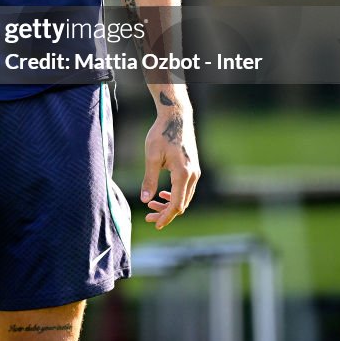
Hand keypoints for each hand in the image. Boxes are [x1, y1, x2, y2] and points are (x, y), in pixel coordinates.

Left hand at [140, 108, 199, 229]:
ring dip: (169, 203)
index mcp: (183, 174)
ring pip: (184, 197)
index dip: (166, 217)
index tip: (155, 224)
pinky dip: (175, 194)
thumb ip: (149, 180)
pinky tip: (163, 193)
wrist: (176, 116)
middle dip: (165, 212)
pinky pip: (186, 188)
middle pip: (181, 204)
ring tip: (152, 204)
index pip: (176, 205)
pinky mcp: (193, 167)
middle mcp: (193, 175)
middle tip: (148, 216)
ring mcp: (195, 171)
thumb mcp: (151, 157)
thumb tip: (144, 200)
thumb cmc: (162, 134)